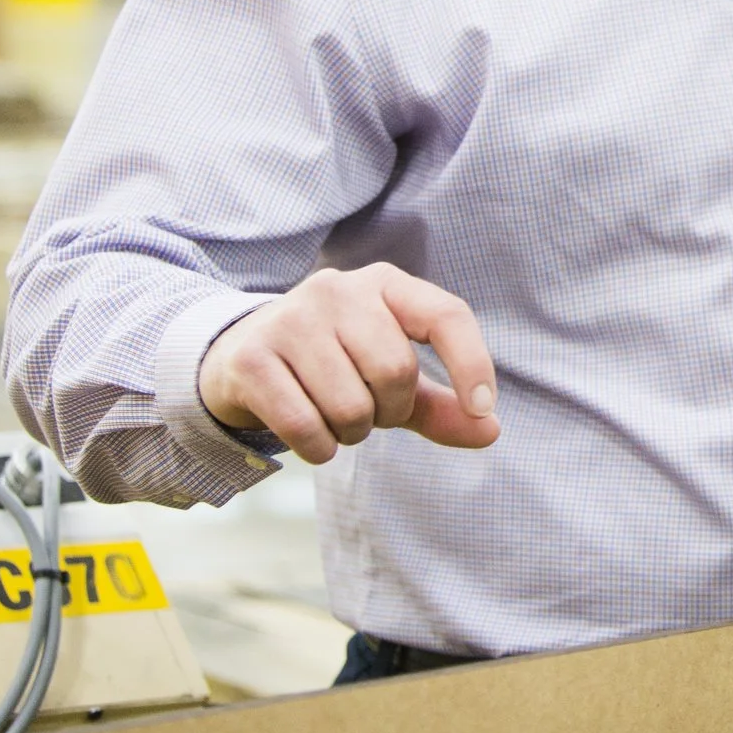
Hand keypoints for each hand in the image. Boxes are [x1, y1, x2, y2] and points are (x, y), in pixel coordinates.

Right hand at [198, 263, 499, 463]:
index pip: (446, 314)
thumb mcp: (392, 379)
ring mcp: (291, 318)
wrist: (241, 357)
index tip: (483, 407)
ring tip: (335, 417)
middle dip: (389, 411)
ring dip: (351, 433)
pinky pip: (304, 426)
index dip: (472, 362)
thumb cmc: (336, 365)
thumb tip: (491, 432)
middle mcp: (339, 289)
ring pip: (350, 406)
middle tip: (369, 410)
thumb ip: (442, 404)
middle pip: (395, 371)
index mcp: (386, 283)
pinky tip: (311, 436)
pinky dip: (318, 449)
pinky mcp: (251, 357)